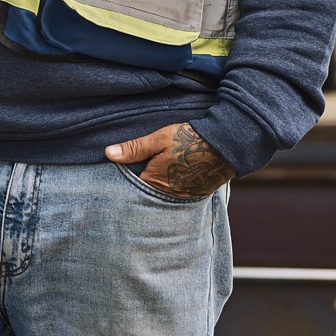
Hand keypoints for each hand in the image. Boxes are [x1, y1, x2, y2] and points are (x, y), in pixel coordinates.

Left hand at [105, 122, 235, 198]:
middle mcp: (168, 195)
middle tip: (136, 171)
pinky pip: (177, 194)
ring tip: (156, 172)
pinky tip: (172, 176)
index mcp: (155, 182)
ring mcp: (184, 196)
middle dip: (140, 184)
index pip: (130, 186)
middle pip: (146, 192)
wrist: (226, 144)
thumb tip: (108, 154)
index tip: (118, 170)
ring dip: (157, 186)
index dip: (124, 177)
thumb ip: (134, 148)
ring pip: (162, 194)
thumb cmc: (190, 139)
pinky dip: (172, 187)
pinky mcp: (196, 195)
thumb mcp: (158, 139)